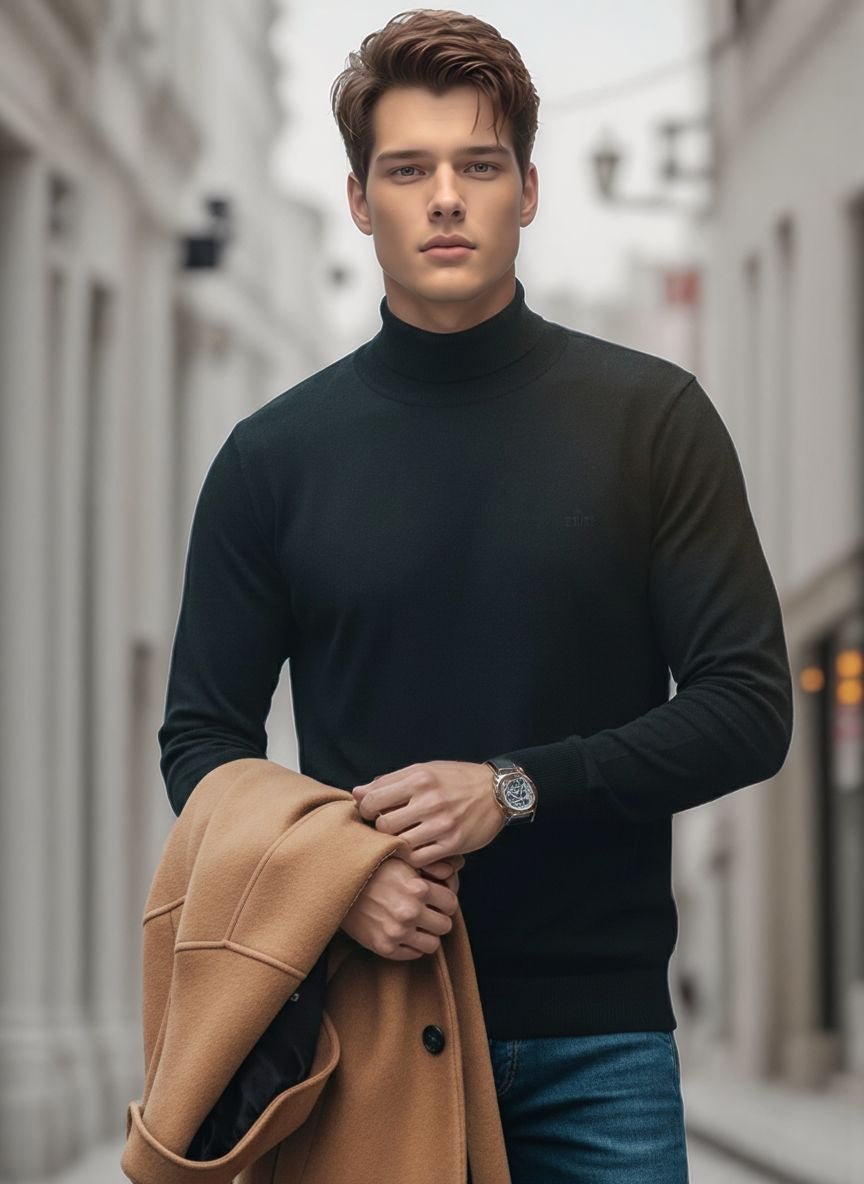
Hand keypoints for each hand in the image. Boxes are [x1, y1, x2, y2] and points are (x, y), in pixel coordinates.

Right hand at [338, 850, 463, 959]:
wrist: (337, 882)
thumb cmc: (371, 865)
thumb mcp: (402, 857)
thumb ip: (430, 864)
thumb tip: (458, 866)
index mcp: (418, 888)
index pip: (452, 904)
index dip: (445, 901)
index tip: (437, 899)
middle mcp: (410, 911)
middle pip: (445, 926)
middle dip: (438, 918)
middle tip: (428, 912)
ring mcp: (397, 931)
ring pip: (432, 945)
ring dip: (427, 934)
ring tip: (417, 925)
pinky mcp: (383, 947)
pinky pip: (412, 955)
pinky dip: (411, 946)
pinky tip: (402, 932)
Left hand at [351, 760, 504, 868]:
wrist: (497, 792)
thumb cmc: (456, 779)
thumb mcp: (424, 770)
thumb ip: (390, 781)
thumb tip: (357, 792)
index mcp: (419, 778)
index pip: (374, 798)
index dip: (365, 809)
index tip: (371, 812)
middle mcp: (429, 800)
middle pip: (384, 825)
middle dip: (380, 829)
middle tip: (387, 828)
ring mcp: (442, 823)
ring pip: (400, 844)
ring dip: (396, 845)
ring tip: (401, 839)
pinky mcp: (453, 843)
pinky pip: (420, 859)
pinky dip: (413, 858)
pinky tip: (417, 849)